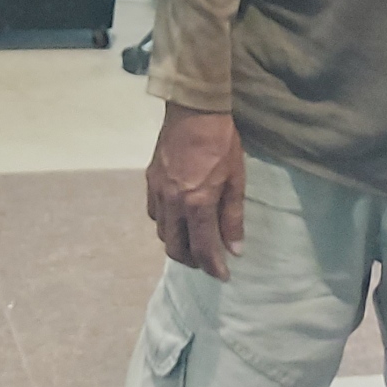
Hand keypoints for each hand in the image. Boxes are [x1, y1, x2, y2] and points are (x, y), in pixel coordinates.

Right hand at [144, 105, 245, 279]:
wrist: (193, 110)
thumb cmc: (222, 143)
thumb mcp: (236, 180)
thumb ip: (233, 217)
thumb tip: (234, 249)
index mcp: (197, 203)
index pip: (202, 248)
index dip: (213, 267)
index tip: (223, 276)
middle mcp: (173, 203)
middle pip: (176, 248)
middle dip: (192, 261)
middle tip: (208, 262)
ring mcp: (157, 192)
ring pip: (162, 233)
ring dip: (177, 245)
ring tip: (193, 243)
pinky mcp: (150, 181)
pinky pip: (154, 214)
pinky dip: (166, 225)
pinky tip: (178, 220)